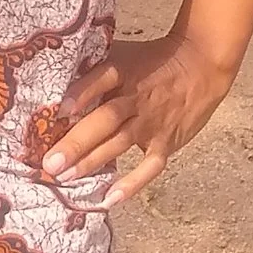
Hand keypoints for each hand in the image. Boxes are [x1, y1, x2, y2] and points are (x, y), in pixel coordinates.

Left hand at [38, 30, 233, 207]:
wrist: (201, 64)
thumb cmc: (153, 60)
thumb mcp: (124, 54)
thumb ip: (95, 68)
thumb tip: (56, 82)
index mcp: (123, 70)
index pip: (101, 79)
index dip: (81, 93)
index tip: (59, 110)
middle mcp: (135, 98)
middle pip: (105, 119)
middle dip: (76, 142)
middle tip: (51, 163)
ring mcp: (151, 122)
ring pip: (120, 142)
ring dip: (92, 161)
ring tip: (65, 177)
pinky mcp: (166, 141)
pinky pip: (149, 166)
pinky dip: (132, 183)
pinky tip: (110, 199)